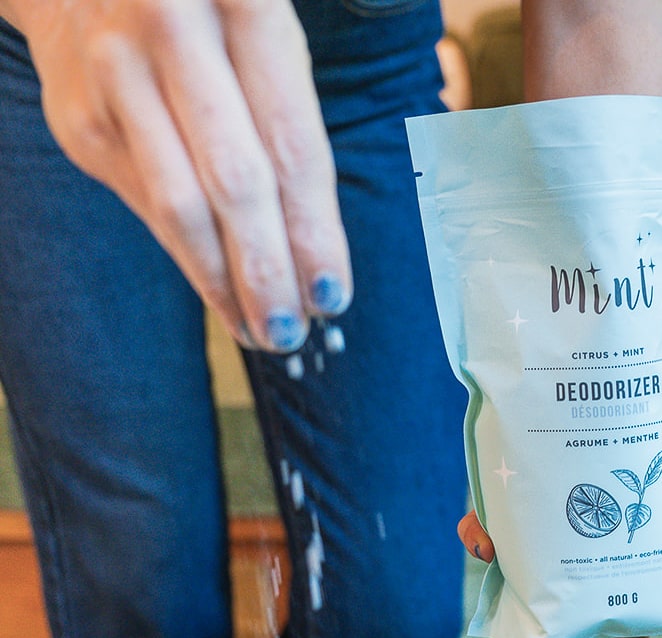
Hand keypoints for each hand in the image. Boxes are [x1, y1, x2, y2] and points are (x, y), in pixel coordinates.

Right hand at [13, 0, 350, 351]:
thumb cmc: (211, 14)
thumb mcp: (271, 38)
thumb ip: (294, 129)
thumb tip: (316, 252)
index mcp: (243, 3)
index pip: (291, 147)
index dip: (314, 232)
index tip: (332, 294)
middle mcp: (169, 29)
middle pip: (233, 182)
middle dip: (268, 272)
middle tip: (293, 332)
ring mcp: (115, 74)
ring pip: (180, 205)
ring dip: (225, 284)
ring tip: (261, 332)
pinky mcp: (80, 117)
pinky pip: (147, 206)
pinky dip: (189, 259)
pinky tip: (220, 293)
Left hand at [457, 501, 661, 637]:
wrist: (625, 407)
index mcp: (628, 582)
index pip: (627, 629)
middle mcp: (581, 571)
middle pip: (571, 626)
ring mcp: (540, 544)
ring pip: (519, 593)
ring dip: (516, 611)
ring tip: (518, 618)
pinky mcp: (506, 511)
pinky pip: (480, 534)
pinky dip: (477, 541)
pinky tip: (487, 546)